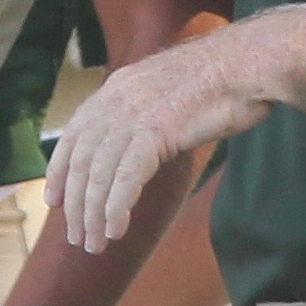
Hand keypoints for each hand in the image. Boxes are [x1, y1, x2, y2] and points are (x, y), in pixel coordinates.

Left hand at [47, 22, 271, 251]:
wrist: (251, 61)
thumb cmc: (224, 80)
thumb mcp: (169, 92)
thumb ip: (146, 114)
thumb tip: (140, 143)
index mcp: (117, 88)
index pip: (73, 136)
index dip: (60, 171)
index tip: (54, 201)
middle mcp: (117, 99)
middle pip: (83, 162)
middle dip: (76, 205)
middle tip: (77, 238)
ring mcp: (135, 113)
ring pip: (100, 174)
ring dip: (94, 215)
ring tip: (95, 244)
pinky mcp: (156, 128)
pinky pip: (127, 177)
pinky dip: (117, 207)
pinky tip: (115, 230)